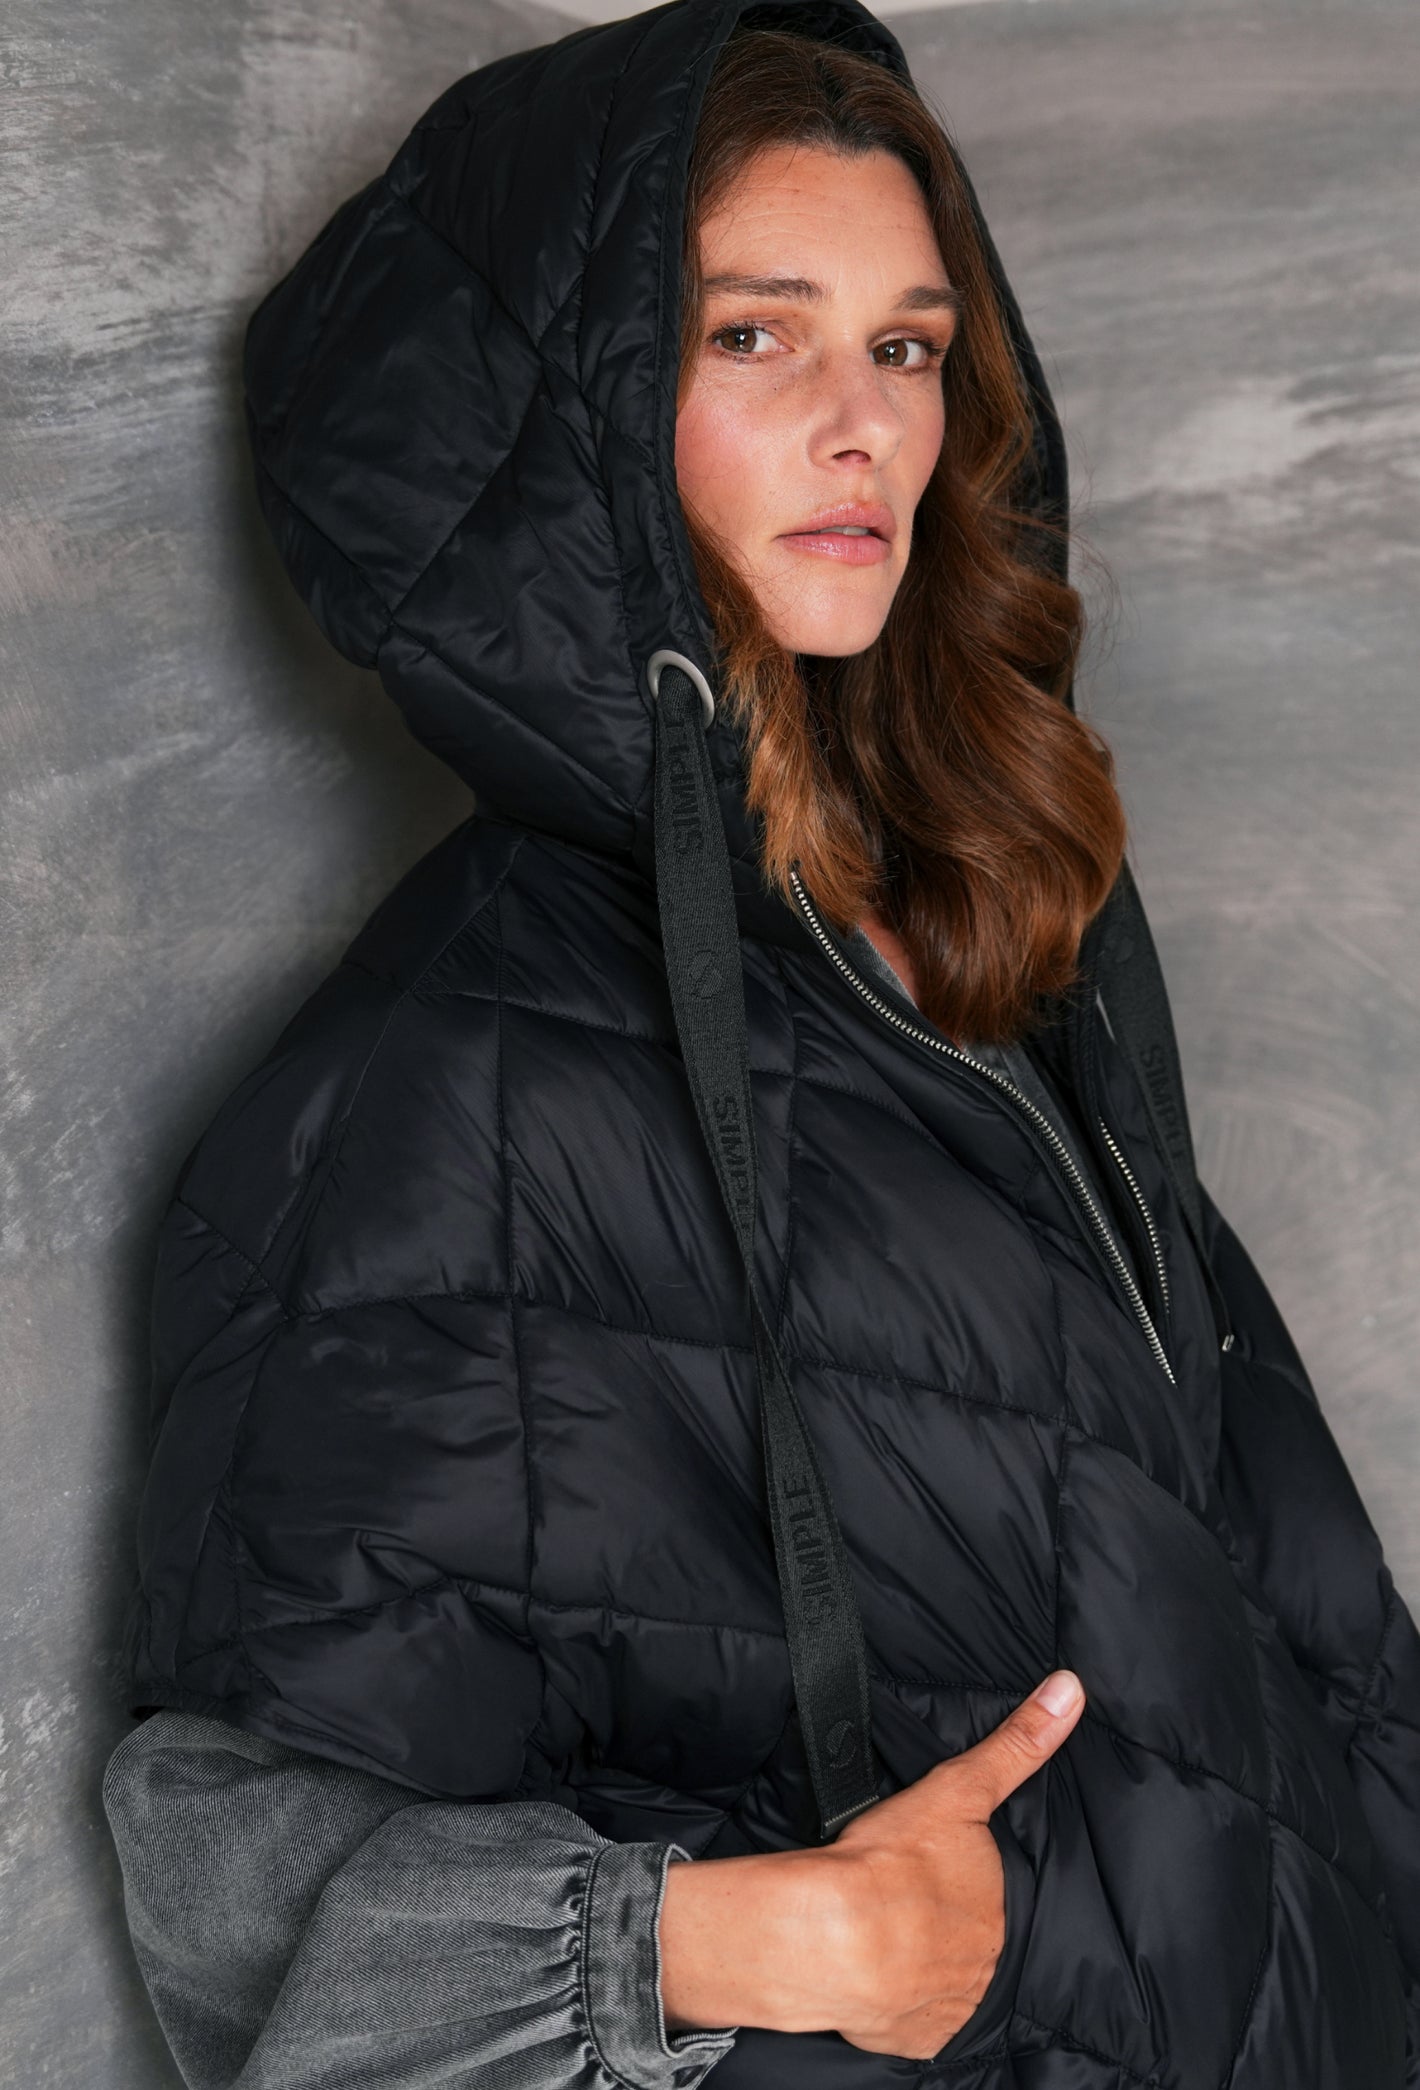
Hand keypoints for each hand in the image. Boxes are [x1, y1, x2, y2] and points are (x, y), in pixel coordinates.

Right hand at [658, 1668, 1083, 2058]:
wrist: (834, 1938)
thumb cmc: (894, 1863)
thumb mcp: (960, 1789)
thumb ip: (1017, 1743)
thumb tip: (1072, 1690)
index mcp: (1002, 1913)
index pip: (993, 1897)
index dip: (965, 1882)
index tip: (938, 1874)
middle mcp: (987, 1967)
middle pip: (974, 1941)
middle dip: (948, 1924)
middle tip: (908, 1900)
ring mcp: (951, 2008)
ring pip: (945, 1982)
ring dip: (924, 1964)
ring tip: (888, 1935)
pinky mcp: (911, 2039)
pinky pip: (912, 2022)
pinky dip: (897, 2001)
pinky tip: (877, 1976)